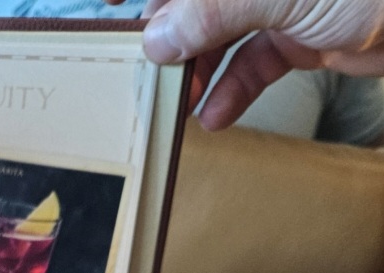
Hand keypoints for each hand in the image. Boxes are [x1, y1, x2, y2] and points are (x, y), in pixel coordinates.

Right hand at [106, 0, 383, 126]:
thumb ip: (211, 9)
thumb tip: (154, 37)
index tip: (113, 17)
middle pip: (198, 1)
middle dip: (171, 39)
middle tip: (146, 78)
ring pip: (223, 33)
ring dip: (196, 73)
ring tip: (175, 107)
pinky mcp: (306, 33)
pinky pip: (256, 61)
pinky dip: (233, 89)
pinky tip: (213, 116)